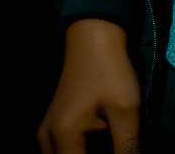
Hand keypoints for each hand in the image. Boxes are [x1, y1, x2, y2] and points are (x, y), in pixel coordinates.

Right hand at [37, 18, 141, 153]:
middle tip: (119, 146)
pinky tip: (105, 144)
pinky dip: (81, 152)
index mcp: (62, 137)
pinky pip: (64, 151)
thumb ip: (127, 147)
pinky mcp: (54, 126)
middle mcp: (47, 139)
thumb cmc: (110, 69)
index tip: (123, 152)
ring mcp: (47, 133)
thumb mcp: (125, 109)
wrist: (94, 33)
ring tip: (114, 144)